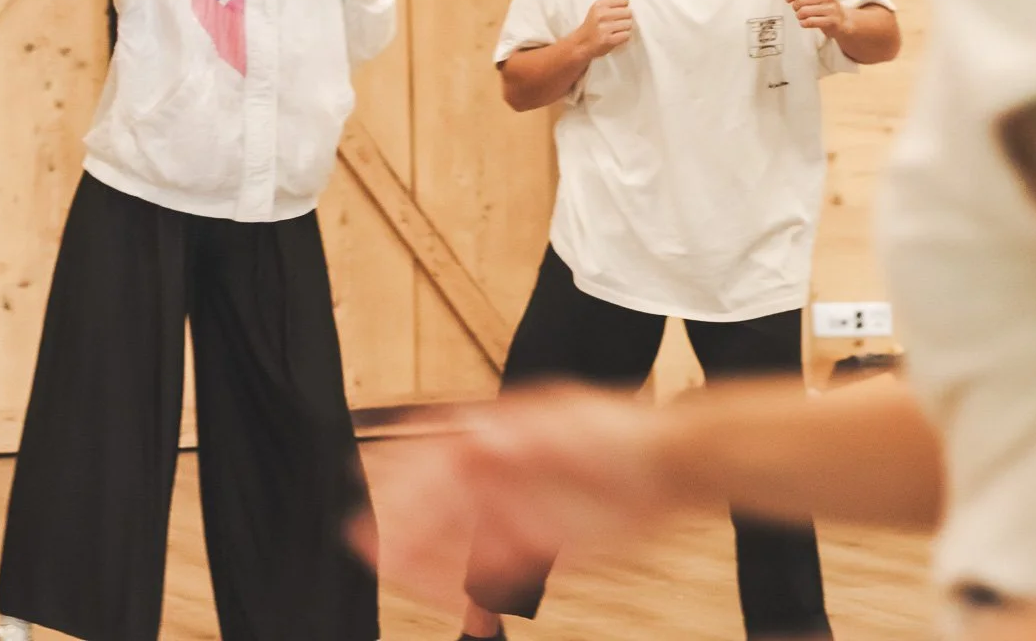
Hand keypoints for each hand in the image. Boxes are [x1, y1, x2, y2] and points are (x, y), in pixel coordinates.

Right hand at [351, 383, 679, 609]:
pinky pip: (502, 577)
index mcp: (490, 446)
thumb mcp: (566, 421)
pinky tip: (472, 614)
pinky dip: (482, 595)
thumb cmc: (614, 428)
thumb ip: (519, 434)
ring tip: (405, 584)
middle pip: (437, 511)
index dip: (398, 489)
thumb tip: (477, 437)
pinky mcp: (543, 549)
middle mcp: (496, 483)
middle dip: (402, 530)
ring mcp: (516, 517)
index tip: (373, 506)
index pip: (431, 470)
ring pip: (462, 549)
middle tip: (369, 552)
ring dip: (433, 568)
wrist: (666, 462)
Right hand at [568, 0, 633, 57]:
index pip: (624, 0)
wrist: (580, 44)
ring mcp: (604, 28)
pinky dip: (623, 37)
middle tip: (615, 23)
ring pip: (629, 24)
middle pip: (628, 12)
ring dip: (625, 28)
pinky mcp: (608, 40)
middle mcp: (600, 15)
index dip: (623, 6)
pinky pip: (626, 35)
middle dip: (625, 18)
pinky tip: (615, 36)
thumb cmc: (593, 24)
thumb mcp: (599, 7)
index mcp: (599, 5)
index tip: (616, 12)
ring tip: (615, 30)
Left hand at [786, 0, 848, 35]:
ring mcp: (831, 8)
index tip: (788, 0)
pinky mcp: (831, 21)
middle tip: (798, 10)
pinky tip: (806, 22)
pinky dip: (803, 23)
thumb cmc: (824, 5)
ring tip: (803, 16)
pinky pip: (809, 22)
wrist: (842, 20)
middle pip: (800, 0)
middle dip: (795, 7)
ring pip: (803, 12)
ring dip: (799, 16)